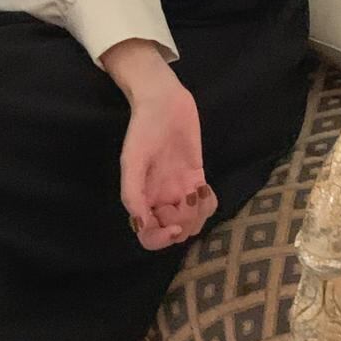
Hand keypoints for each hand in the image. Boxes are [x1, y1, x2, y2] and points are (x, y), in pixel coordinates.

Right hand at [114, 57, 217, 252]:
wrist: (163, 100)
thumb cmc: (143, 128)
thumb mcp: (131, 160)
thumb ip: (132, 193)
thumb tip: (140, 225)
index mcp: (142, 198)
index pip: (148, 236)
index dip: (160, 240)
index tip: (173, 229)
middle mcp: (160, 198)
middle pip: (173, 231)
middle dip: (183, 224)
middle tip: (187, 201)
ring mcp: (179, 189)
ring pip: (191, 222)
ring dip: (198, 216)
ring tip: (197, 194)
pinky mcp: (195, 177)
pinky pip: (205, 204)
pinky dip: (208, 204)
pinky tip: (205, 189)